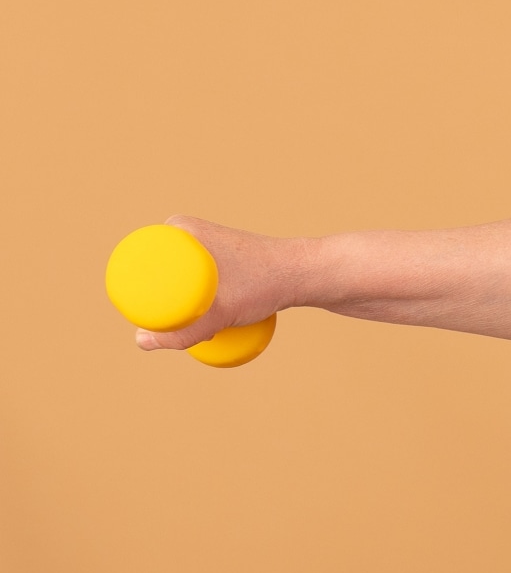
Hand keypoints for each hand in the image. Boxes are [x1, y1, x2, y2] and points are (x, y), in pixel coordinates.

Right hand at [130, 218, 300, 353]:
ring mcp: (209, 245)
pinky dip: (201, 302)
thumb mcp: (220, 312)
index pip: (141, 264)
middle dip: (164, 306)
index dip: (141, 296)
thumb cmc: (264, 284)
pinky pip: (200, 281)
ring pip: (181, 281)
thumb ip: (182, 331)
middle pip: (160, 276)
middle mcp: (191, 232)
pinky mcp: (226, 260)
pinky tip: (207, 322)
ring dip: (184, 306)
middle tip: (187, 329)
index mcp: (179, 229)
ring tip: (201, 329)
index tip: (158, 322)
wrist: (308, 274)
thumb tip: (140, 343)